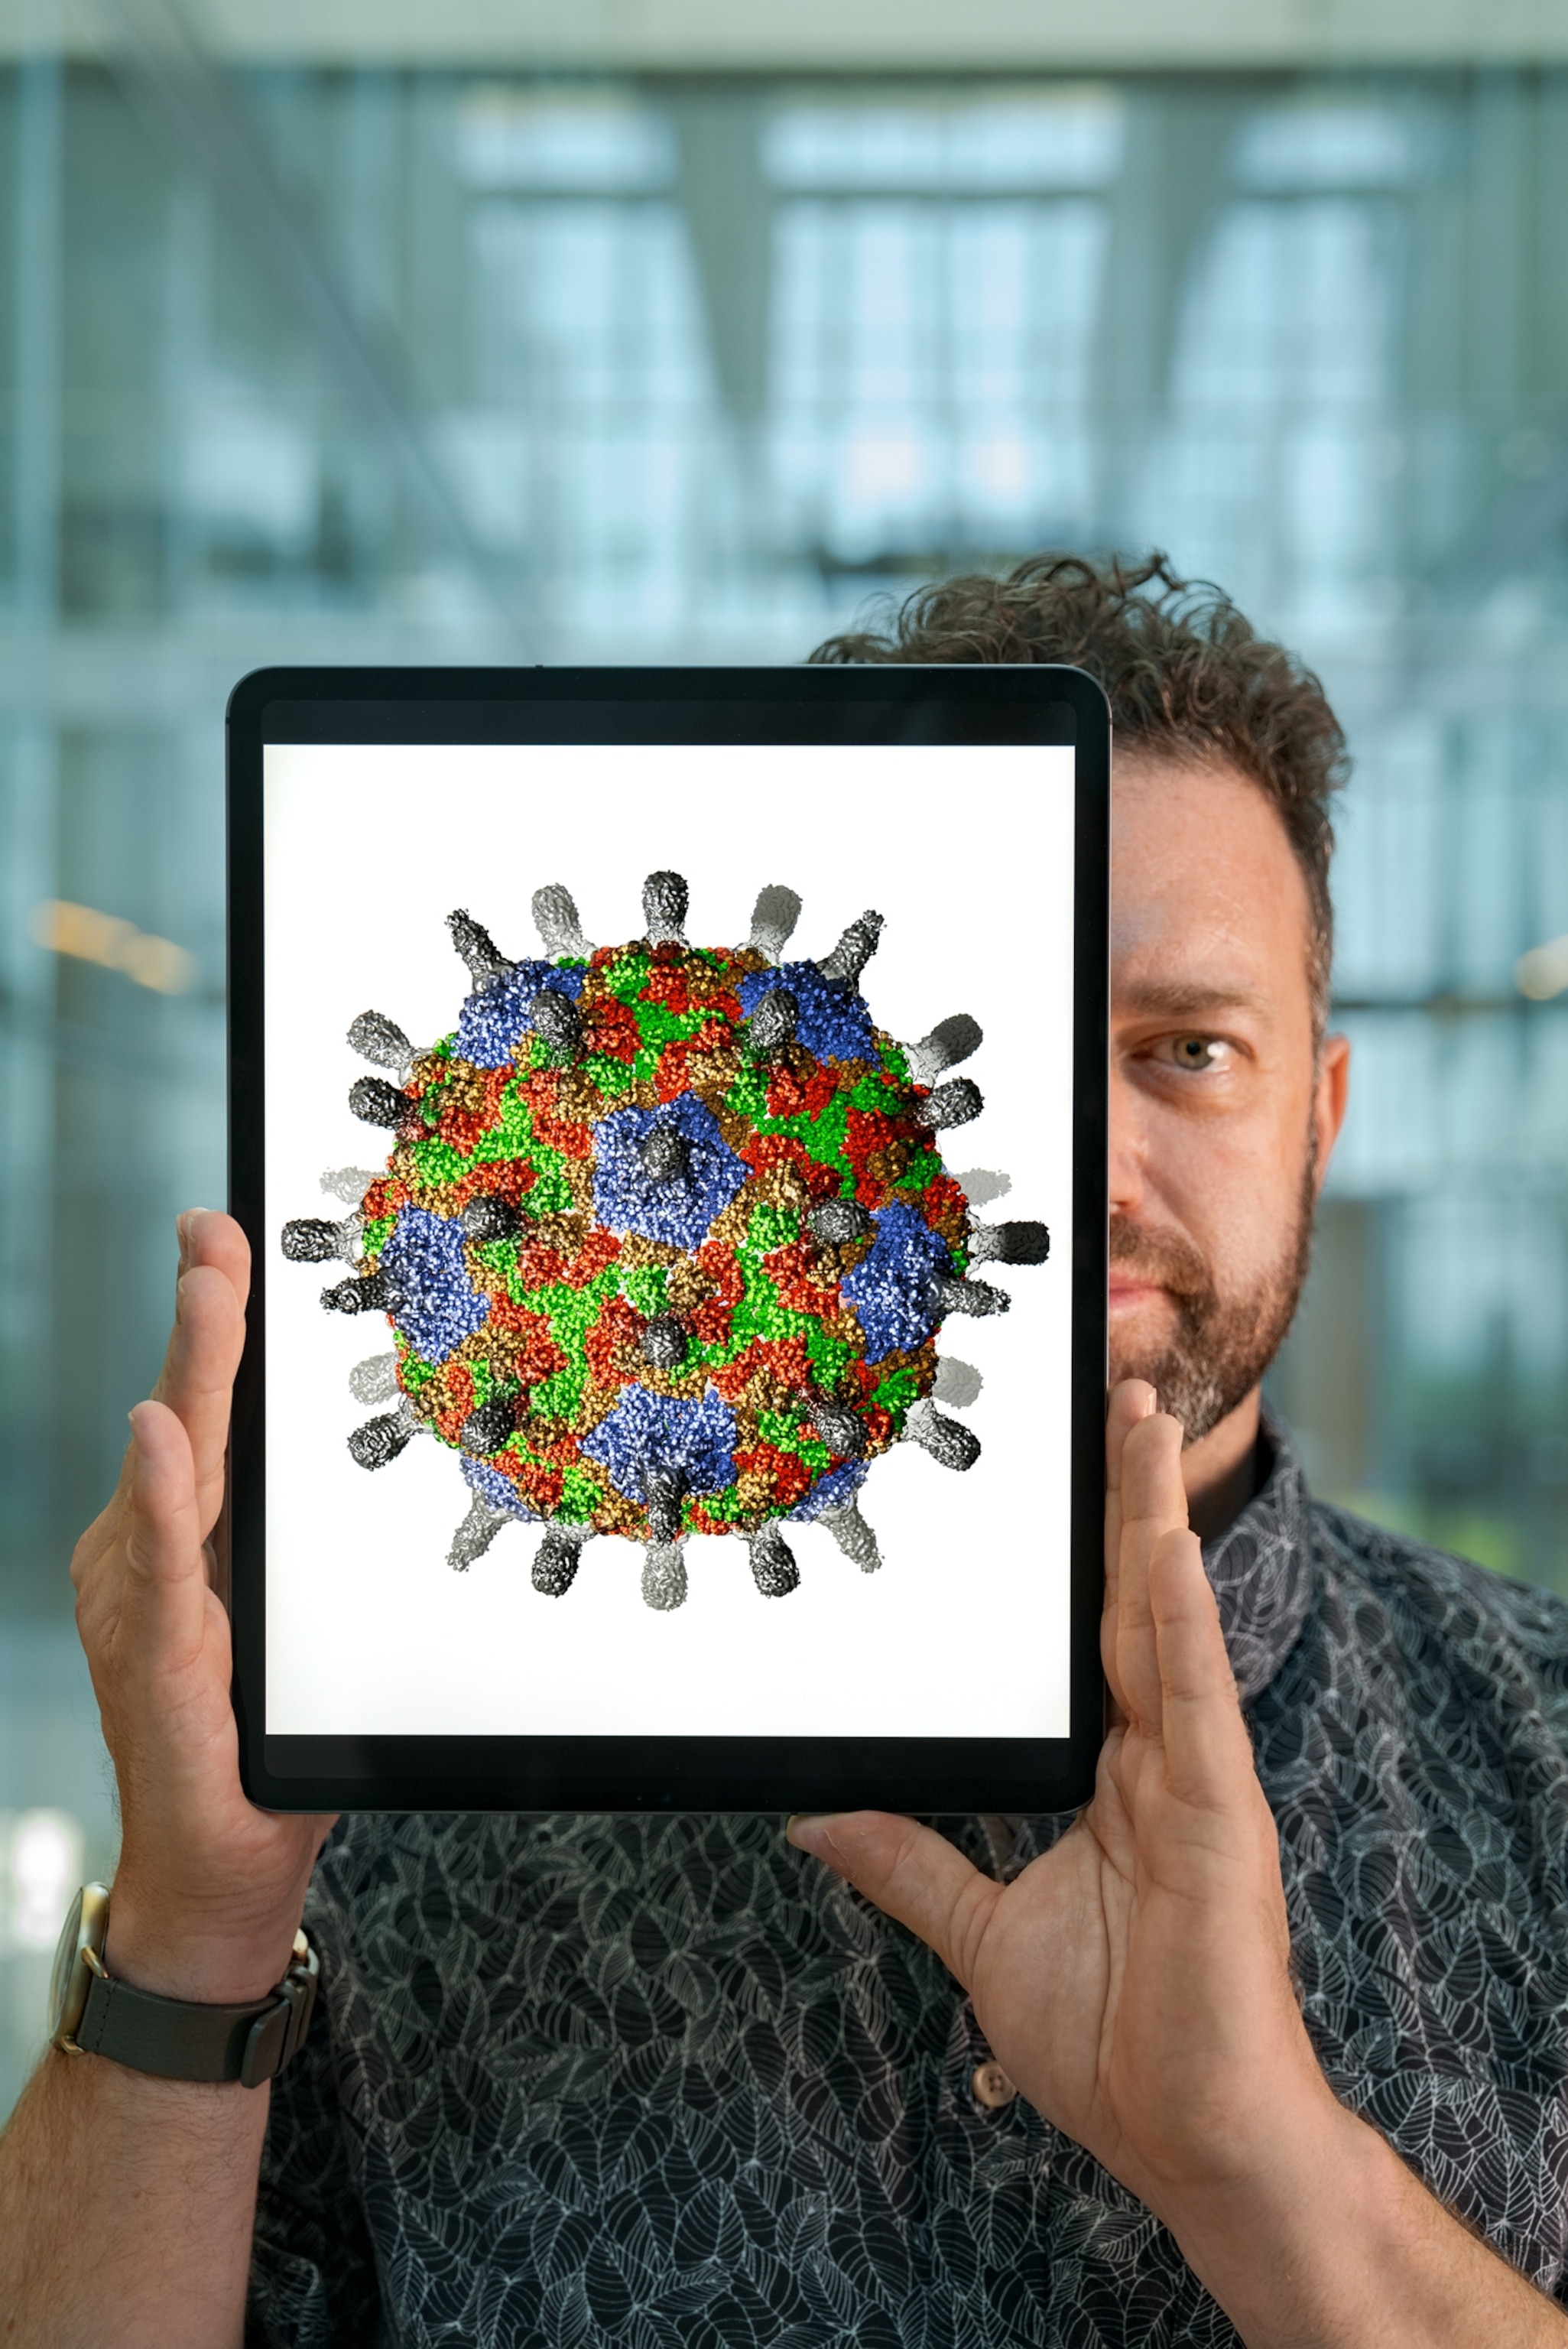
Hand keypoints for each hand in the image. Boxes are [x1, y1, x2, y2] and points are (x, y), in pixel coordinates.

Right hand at [71, 1211, 335, 2004]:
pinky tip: (162, 1433)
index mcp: (189, 1538)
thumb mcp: (292, 1623)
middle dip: (204, 1316)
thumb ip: (295, 1548)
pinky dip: (163, 1494)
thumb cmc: (260, 1742)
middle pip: (188, 1416)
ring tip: (209, 1287)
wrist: (220, 1864)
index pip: (206, 1411)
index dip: (213, 1322)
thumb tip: (357, 1465)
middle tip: (216, 1230)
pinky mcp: (160, 1652)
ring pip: (179, 1467)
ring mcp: (143, 1599)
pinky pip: (168, 1562)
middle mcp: (149, 1553)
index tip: (228, 1236)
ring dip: (195, 1371)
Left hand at [787, 1379, 1338, 2228]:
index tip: (1066, 1463)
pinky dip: (1181, 1613)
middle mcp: (1159, 1755)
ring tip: (1143, 1420)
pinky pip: (1195, 1692)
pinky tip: (1167, 1543)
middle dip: (1127, 1495)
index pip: (1096, 1630)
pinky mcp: (1219, 1812)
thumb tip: (809, 1814)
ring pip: (1167, 1618)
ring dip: (1154, 1515)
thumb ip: (905, 1861)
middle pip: (1136, 1598)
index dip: (1087, 1546)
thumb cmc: (1112, 2046)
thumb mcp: (978, 1930)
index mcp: (1114, 1771)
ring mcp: (1195, 1777)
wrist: (1189, 2138)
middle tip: (1117, 1393)